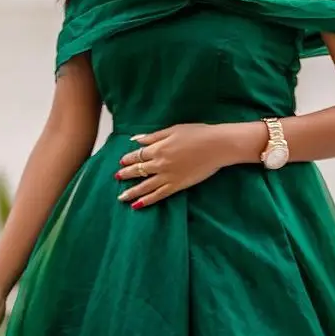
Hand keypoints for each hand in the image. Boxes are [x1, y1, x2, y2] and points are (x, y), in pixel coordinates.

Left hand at [115, 123, 229, 208]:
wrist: (217, 146)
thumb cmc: (198, 134)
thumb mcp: (173, 129)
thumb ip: (154, 136)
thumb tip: (136, 139)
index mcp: (158, 148)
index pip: (138, 155)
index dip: (128, 158)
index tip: (121, 162)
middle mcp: (159, 163)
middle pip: (138, 170)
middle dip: (126, 174)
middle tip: (117, 178)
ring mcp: (167, 176)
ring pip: (144, 186)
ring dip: (131, 192)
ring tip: (121, 197)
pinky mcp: (177, 185)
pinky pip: (158, 195)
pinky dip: (146, 200)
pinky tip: (137, 205)